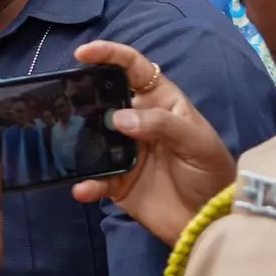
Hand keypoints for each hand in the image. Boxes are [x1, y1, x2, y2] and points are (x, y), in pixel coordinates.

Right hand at [69, 41, 236, 246]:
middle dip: (82, 95)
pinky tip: (83, 188)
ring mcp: (124, 152)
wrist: (213, 222)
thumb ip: (162, 125)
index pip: (133, 69)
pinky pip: (95, 178)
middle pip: (104, 99)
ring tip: (62, 143)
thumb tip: (119, 118)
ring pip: (92, 137)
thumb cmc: (212, 172)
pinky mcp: (117, 182)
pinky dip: (86, 183)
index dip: (109, 54)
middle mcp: (138, 122)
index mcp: (160, 102)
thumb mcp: (197, 143)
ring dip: (76, 140)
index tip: (84, 53)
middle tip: (63, 100)